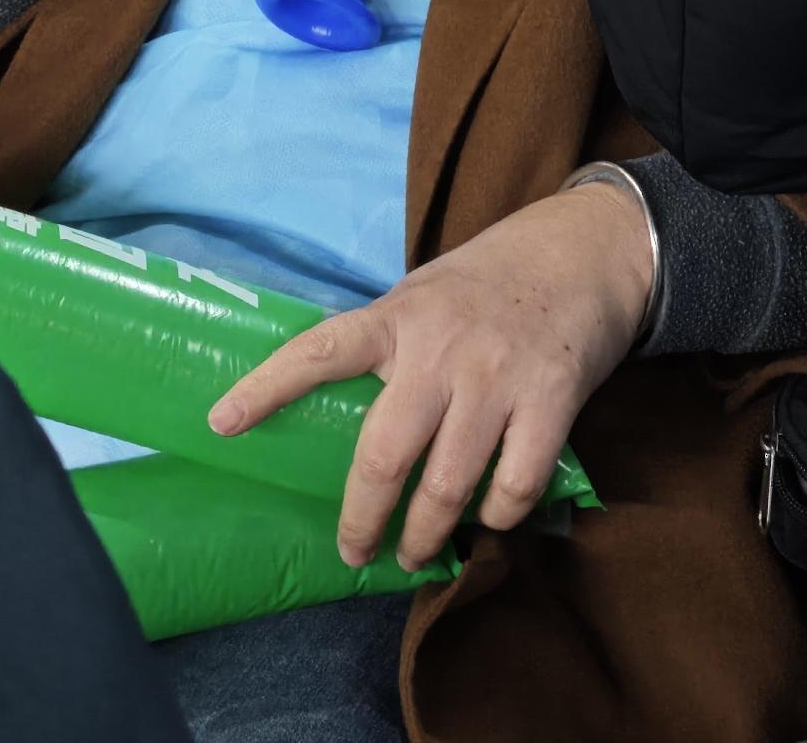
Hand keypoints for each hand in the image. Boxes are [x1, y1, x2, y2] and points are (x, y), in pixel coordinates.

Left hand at [206, 179, 653, 569]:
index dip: (267, 387)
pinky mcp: (551, 400)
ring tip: (414, 554)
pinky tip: (486, 519)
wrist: (584, 251)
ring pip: (447, 486)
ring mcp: (498, 377)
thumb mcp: (425, 295)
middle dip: (362, 520)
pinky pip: (513, 486)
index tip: (222, 423)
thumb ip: (389, 344)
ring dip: (425, 536)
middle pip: (385, 456)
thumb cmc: (490, 282)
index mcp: (400, 317)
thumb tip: (340, 411)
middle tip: (355, 550)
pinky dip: (496, 517)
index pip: (321, 351)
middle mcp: (442, 348)